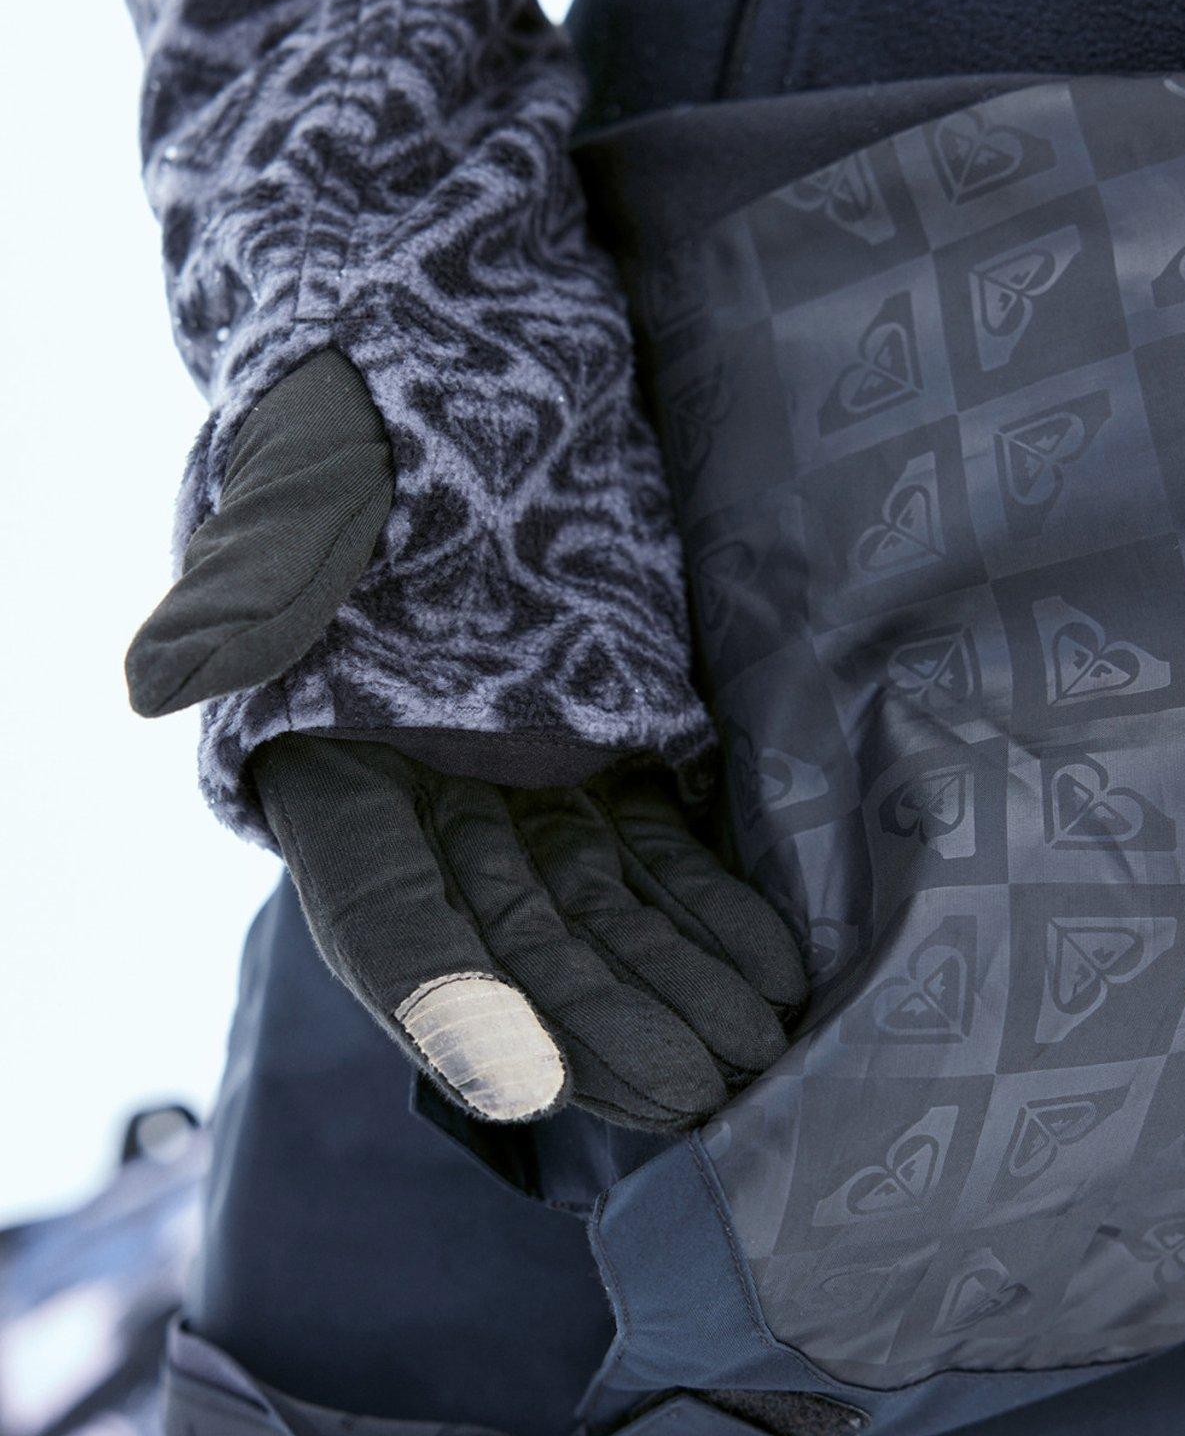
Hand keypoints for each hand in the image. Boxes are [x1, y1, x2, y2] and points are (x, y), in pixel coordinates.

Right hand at [126, 352, 805, 1130]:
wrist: (451, 345)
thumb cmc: (352, 402)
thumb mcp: (302, 475)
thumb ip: (252, 578)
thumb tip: (164, 678)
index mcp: (326, 762)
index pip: (381, 911)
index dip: (445, 1001)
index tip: (523, 1082)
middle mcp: (425, 795)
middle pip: (514, 943)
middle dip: (601, 1023)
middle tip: (692, 1091)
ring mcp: (522, 778)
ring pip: (598, 914)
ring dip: (672, 988)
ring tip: (755, 1056)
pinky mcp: (608, 744)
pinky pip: (660, 852)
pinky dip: (709, 911)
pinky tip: (770, 968)